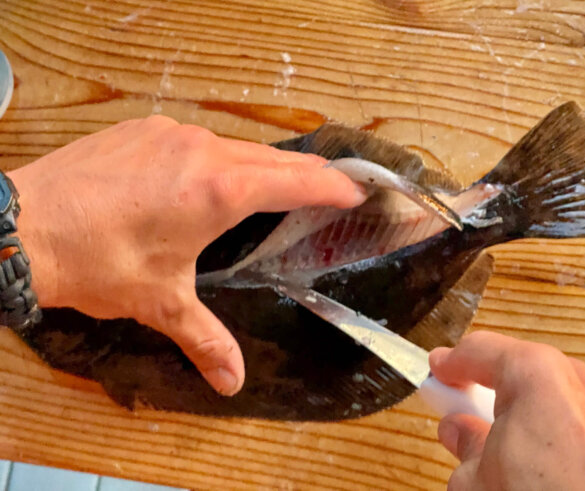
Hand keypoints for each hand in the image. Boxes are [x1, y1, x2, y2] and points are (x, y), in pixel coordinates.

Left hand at [7, 115, 365, 395]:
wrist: (20, 226)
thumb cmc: (98, 262)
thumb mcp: (161, 302)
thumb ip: (205, 339)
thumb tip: (232, 382)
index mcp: (220, 190)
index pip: (297, 178)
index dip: (333, 184)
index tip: (357, 189)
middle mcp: (202, 150)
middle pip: (272, 157)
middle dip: (304, 173)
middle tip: (326, 189)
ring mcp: (171, 132)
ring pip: (234, 146)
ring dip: (257, 166)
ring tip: (268, 188)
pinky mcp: (142, 128)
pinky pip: (196, 140)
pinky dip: (215, 157)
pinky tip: (204, 179)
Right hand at [429, 331, 584, 490]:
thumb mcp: (477, 486)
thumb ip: (465, 449)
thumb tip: (462, 435)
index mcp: (539, 380)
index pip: (484, 352)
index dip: (453, 363)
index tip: (440, 370)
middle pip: (534, 377)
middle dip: (502, 397)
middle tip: (469, 419)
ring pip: (574, 408)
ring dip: (543, 425)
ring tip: (519, 461)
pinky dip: (581, 449)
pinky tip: (565, 478)